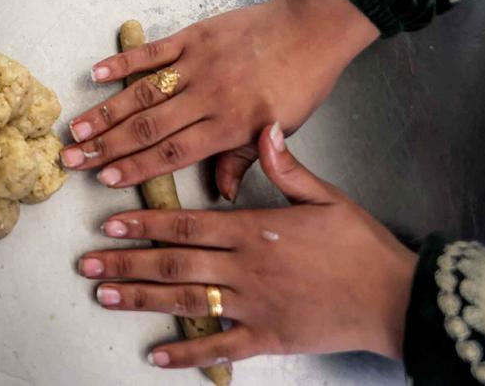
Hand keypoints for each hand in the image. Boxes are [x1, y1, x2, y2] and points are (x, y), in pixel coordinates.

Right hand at [61, 0, 379, 198]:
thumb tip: (221, 196)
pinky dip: (122, 62)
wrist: (312, 29)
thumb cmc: (299, 83)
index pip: (172, 154)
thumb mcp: (280, 132)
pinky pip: (152, 52)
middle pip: (147, 128)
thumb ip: (242, 160)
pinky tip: (96, 74)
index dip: (135, 168)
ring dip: (105, 112)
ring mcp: (197, 65)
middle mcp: (209, 97)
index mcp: (230, 126)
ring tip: (76, 129)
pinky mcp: (193, 37)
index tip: (104, 179)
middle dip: (106, 147)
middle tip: (72, 160)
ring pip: (142, 93)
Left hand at [77, 124, 416, 368]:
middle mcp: (245, 268)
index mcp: (254, 230)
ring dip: (141, 299)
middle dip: (126, 261)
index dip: (144, 222)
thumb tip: (263, 129)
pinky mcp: (267, 338)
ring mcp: (254, 305)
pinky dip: (186, 353)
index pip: (186, 224)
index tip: (110, 220)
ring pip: (186, 301)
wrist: (396, 298)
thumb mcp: (325, 196)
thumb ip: (286, 166)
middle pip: (174, 263)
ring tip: (104, 296)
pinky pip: (220, 346)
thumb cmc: (360, 246)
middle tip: (88, 263)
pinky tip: (155, 354)